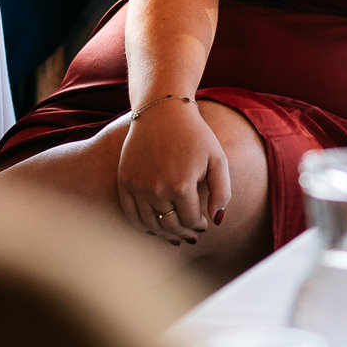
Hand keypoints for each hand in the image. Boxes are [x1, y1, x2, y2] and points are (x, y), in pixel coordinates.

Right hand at [115, 98, 230, 244]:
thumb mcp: (218, 159)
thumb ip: (222, 191)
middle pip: (171, 225)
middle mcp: (156, 190)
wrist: (162, 112)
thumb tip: (217, 219)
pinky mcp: (124, 182)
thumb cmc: (195, 135)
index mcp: (182, 185)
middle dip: (184, 232)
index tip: (205, 224)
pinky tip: (154, 226)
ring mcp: (137, 187)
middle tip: (192, 234)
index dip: (200, 225)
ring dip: (164, 233)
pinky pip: (130, 214)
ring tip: (176, 234)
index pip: (191, 220)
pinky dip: (142, 225)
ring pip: (150, 224)